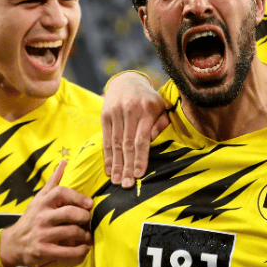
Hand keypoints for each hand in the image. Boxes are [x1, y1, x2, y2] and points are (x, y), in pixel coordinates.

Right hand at [0, 160, 92, 266]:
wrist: (12, 244)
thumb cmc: (31, 219)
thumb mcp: (38, 199)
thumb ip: (53, 182)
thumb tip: (64, 162)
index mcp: (42, 203)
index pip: (60, 192)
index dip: (77, 196)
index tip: (89, 203)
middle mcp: (41, 217)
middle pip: (68, 213)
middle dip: (84, 216)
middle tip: (89, 219)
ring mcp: (42, 235)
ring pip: (71, 232)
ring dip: (85, 234)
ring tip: (88, 235)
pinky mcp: (44, 251)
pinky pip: (67, 252)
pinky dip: (80, 251)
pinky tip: (84, 248)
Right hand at [101, 71, 169, 187]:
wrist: (126, 81)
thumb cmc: (148, 100)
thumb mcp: (161, 106)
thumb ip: (161, 123)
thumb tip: (153, 140)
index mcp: (147, 109)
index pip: (142, 138)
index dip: (140, 158)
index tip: (139, 174)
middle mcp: (130, 110)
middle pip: (128, 143)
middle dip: (127, 166)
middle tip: (127, 184)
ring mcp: (116, 112)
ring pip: (116, 143)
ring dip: (116, 164)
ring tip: (117, 181)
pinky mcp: (105, 115)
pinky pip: (106, 139)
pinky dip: (108, 155)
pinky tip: (109, 169)